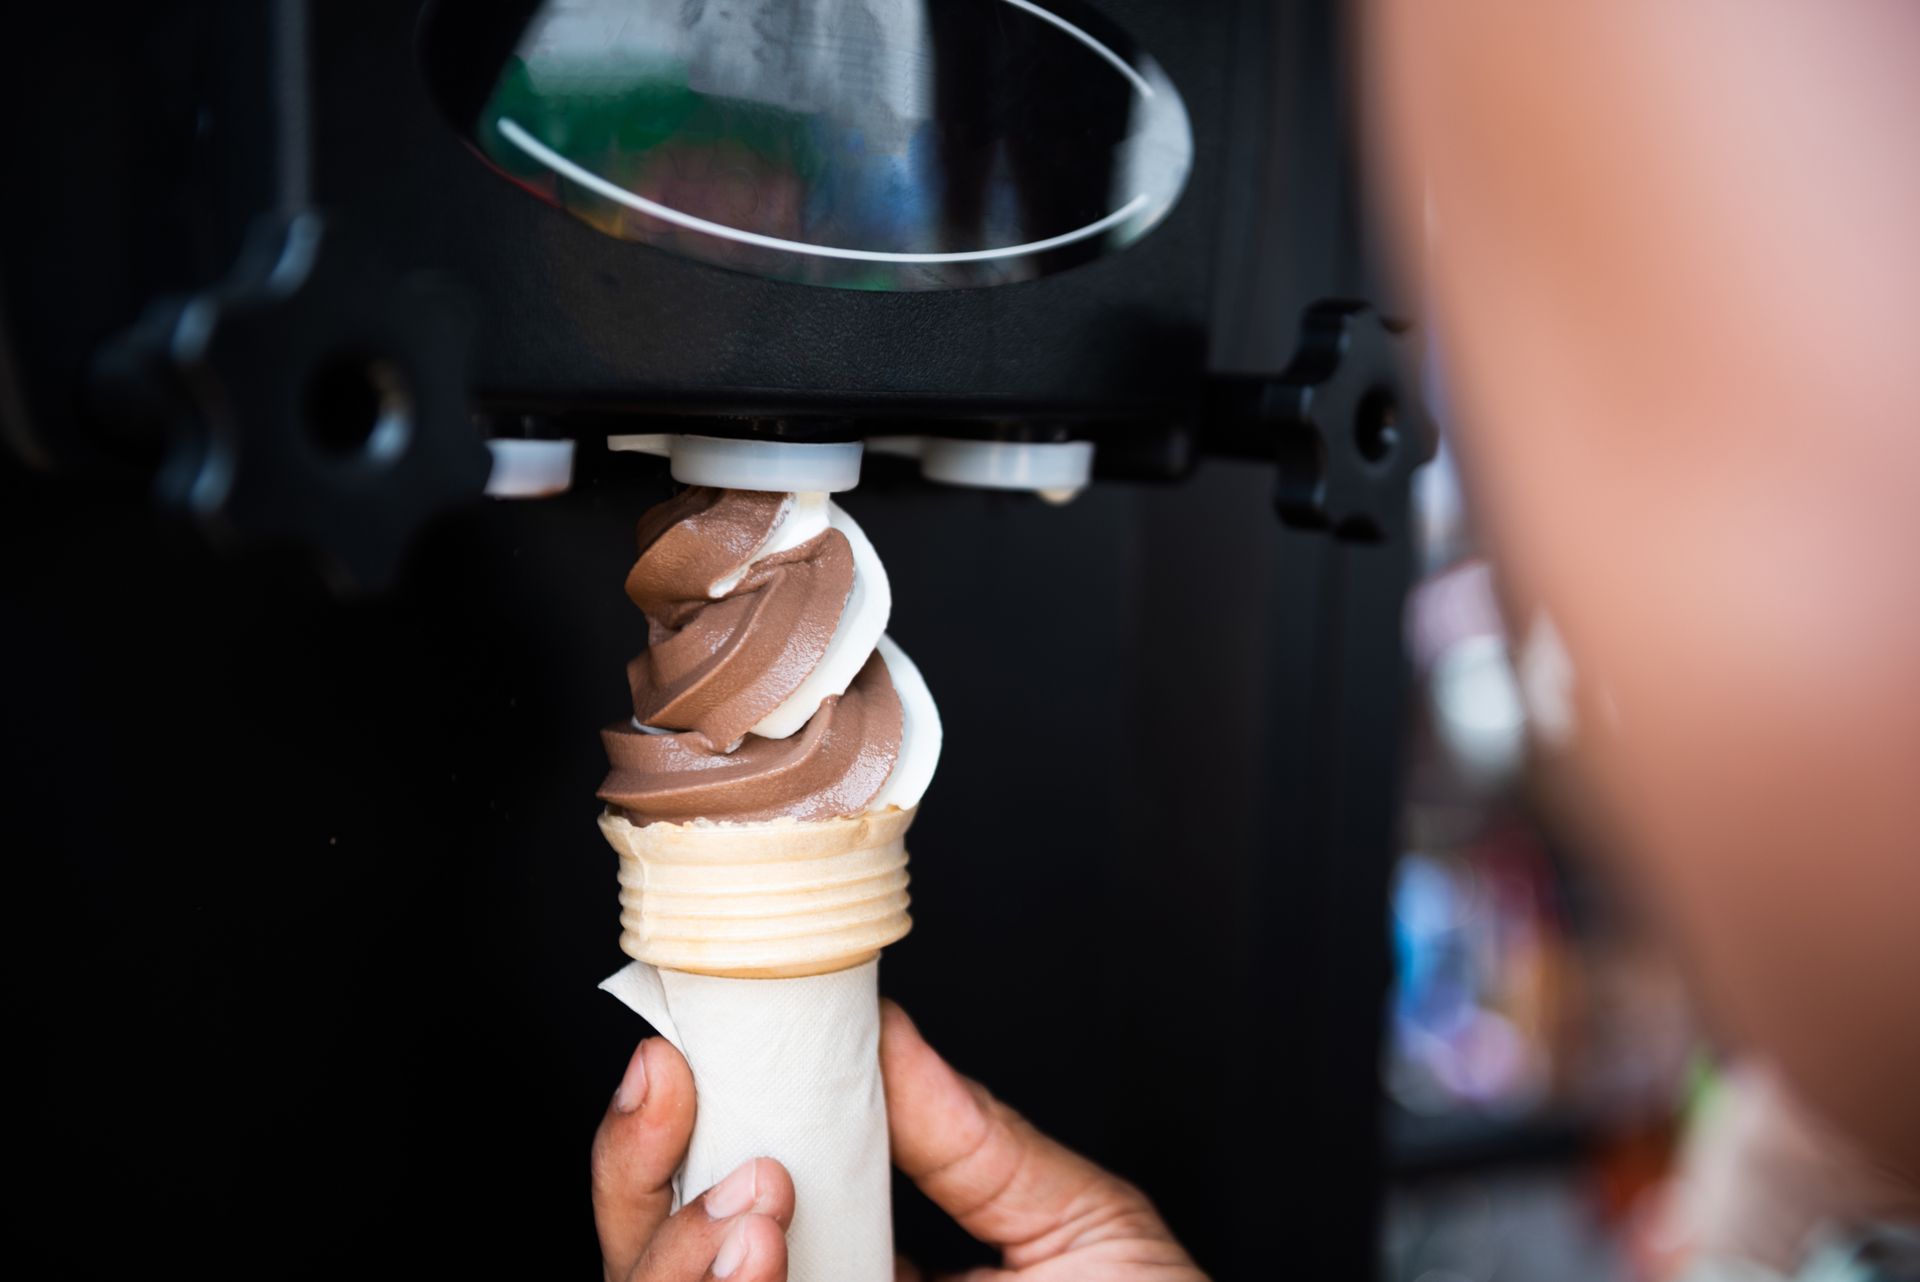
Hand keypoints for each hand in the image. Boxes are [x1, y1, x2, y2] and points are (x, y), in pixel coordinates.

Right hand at [591, 1006, 1204, 1281]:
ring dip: (678, 1255)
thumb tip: (888, 1026)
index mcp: (865, 1279)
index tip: (675, 1054)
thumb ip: (971, 1140)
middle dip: (635, 1181)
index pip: (721, 1214)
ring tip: (756, 1194)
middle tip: (677, 1095)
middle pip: (657, 1271)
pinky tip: (764, 1252)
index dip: (667, 1137)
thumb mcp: (1080, 1227)